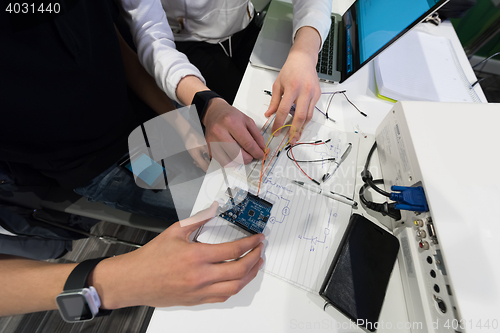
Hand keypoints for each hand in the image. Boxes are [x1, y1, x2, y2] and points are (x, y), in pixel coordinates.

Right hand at [93, 202, 264, 308]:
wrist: (134, 281)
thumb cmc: (150, 259)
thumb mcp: (174, 231)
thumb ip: (197, 219)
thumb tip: (212, 209)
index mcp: (196, 256)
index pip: (233, 250)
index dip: (250, 243)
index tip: (258, 239)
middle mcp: (200, 276)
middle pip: (240, 270)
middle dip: (255, 258)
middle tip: (260, 249)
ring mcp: (200, 291)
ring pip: (235, 287)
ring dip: (250, 275)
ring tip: (256, 264)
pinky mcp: (197, 300)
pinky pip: (223, 296)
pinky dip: (235, 287)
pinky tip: (239, 279)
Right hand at [203, 98, 265, 163]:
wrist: (214, 112)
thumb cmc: (231, 116)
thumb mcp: (247, 120)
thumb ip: (257, 135)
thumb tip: (262, 149)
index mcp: (232, 122)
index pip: (247, 143)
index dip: (257, 152)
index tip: (261, 155)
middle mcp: (220, 132)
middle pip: (236, 154)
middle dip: (248, 159)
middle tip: (252, 157)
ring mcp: (212, 140)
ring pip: (228, 160)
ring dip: (238, 162)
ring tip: (243, 156)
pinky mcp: (208, 147)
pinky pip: (221, 161)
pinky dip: (230, 161)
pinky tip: (234, 156)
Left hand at [264, 27, 321, 143]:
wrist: (303, 59)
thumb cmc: (289, 70)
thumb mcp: (278, 84)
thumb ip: (274, 101)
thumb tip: (269, 115)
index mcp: (292, 87)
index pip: (284, 110)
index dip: (279, 123)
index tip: (276, 132)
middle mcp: (305, 91)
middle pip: (300, 115)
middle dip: (295, 130)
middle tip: (291, 141)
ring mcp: (313, 93)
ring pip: (309, 115)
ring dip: (302, 127)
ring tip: (296, 136)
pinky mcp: (318, 95)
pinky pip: (312, 111)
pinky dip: (306, 120)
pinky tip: (301, 125)